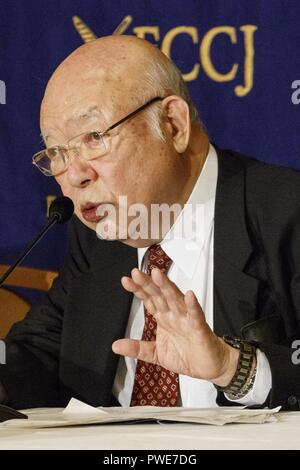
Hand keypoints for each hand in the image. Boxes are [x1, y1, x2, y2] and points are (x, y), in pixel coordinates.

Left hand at [112, 268, 238, 386]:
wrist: (210, 366)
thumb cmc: (187, 356)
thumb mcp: (156, 354)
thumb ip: (137, 348)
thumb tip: (116, 345)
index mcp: (164, 318)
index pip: (149, 299)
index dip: (138, 289)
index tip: (126, 280)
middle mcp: (174, 315)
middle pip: (160, 295)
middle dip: (148, 283)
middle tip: (137, 273)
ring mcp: (186, 320)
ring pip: (175, 300)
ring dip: (167, 287)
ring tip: (158, 276)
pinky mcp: (199, 329)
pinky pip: (195, 315)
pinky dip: (192, 305)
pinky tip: (188, 296)